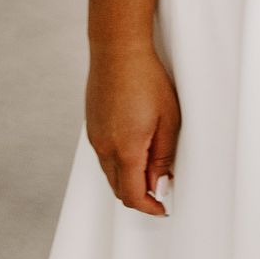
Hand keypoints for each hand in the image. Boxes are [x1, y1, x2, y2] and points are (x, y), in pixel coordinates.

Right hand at [85, 42, 180, 217]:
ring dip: (129, 180)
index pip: (133, 195)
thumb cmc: (146, 80)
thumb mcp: (167, 120)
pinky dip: (119, 164)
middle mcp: (104, 148)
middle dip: (140, 197)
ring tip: (152, 167)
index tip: (163, 208)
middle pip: (118, 189)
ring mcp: (95, 137)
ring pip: (110, 173)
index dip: (149, 208)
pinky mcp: (92, 126)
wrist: (117, 50)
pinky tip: (136, 149)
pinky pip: (104, 156)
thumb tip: (160, 185)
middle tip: (161, 191)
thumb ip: (162, 157)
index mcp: (125, 150)